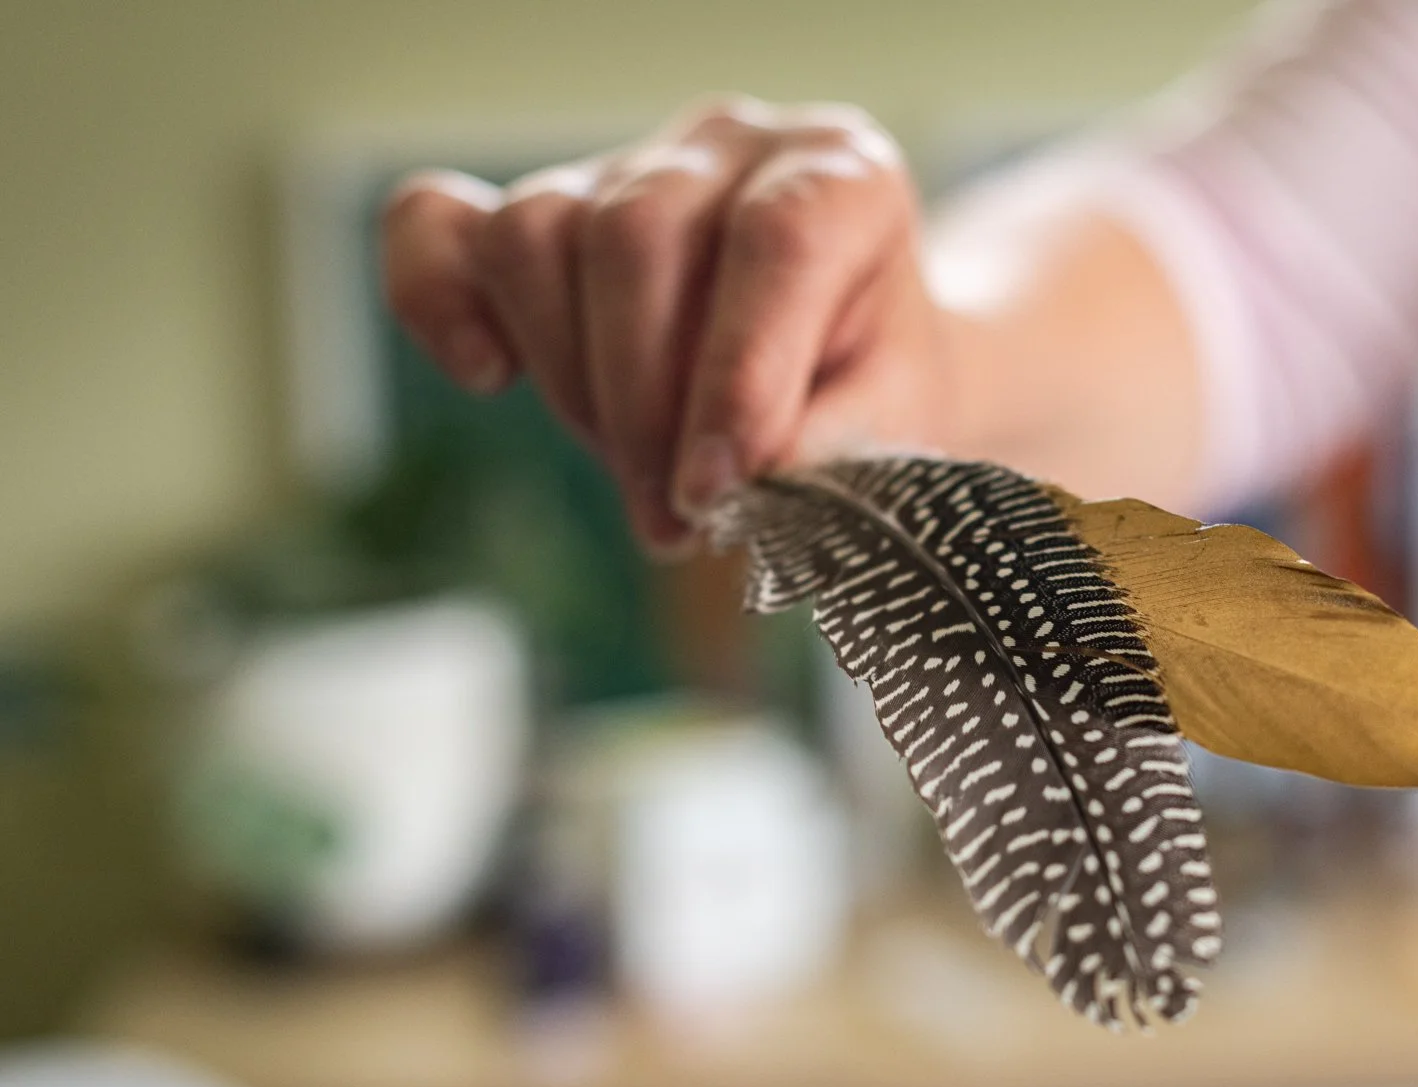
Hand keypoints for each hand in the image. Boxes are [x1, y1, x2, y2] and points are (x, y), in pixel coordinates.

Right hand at [379, 97, 953, 550]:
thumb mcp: (896, 427)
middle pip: (636, 238)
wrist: (858, 372)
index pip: (774, 241)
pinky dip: (436, 298)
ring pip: (541, 237)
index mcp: (841, 177)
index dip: (733, 374)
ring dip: (573, 383)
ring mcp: (628, 168)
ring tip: (636, 472)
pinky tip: (485, 375)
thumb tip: (735, 483)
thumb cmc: (876, 394)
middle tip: (675, 522)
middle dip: (643, 406)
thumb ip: (832, 448)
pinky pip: (440, 224)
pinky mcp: (544, 214)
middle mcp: (731, 148)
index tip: (715, 490)